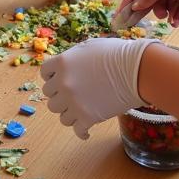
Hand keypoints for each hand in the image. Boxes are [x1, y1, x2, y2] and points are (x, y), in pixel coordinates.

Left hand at [40, 38, 155, 139]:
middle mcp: (63, 83)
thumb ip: (73, 57)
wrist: (134, 70)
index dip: (51, 77)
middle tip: (71, 95)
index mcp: (62, 63)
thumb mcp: (89, 46)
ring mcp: (73, 102)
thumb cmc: (115, 53)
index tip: (59, 80)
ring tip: (80, 110)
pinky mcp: (87, 118)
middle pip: (50, 96)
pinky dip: (81, 131)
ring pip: (60, 115)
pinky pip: (76, 130)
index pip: (44, 73)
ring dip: (69, 113)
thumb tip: (67, 66)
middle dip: (59, 95)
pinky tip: (86, 131)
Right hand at [117, 0, 178, 27]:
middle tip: (134, 25)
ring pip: (160, 7)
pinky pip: (174, 12)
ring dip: (162, 13)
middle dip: (144, 10)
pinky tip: (176, 21)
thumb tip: (135, 6)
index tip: (121, 16)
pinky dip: (174, 17)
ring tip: (167, 15)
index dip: (129, 1)